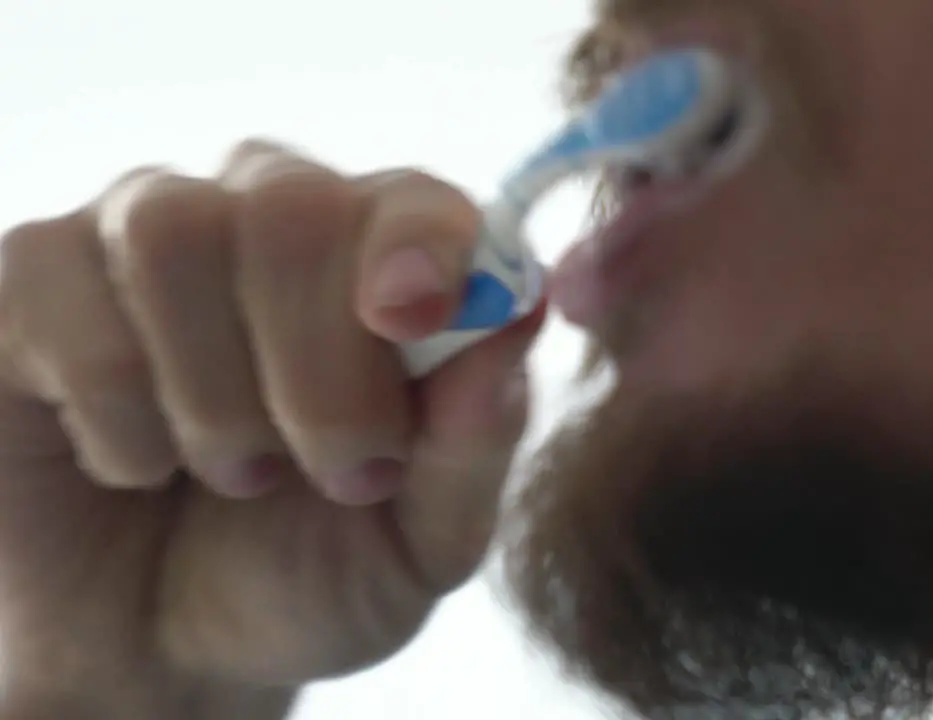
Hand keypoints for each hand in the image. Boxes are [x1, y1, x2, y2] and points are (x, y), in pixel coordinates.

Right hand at [0, 140, 544, 717]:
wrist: (168, 651)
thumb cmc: (312, 575)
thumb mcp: (421, 545)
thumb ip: (477, 440)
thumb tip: (523, 311)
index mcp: (387, 267)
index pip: (415, 199)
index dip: (421, 243)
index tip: (409, 320)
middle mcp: (271, 220)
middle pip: (294, 204)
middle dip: (317, 363)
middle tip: (336, 473)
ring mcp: (148, 236)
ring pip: (175, 231)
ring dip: (214, 391)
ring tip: (239, 473)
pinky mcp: (40, 280)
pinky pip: (64, 286)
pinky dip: (114, 408)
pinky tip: (137, 463)